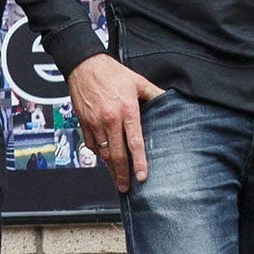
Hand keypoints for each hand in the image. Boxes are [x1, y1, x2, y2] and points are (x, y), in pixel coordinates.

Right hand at [68, 54, 163, 193]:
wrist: (84, 65)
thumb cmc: (111, 73)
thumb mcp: (138, 81)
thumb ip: (154, 93)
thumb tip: (169, 100)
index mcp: (127, 110)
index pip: (135, 142)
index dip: (139, 162)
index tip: (142, 176)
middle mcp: (110, 119)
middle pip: (117, 154)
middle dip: (122, 174)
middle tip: (126, 187)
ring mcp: (95, 123)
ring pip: (103, 153)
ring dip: (110, 168)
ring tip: (116, 178)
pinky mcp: (84, 123)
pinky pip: (91, 145)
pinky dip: (98, 154)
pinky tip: (104, 158)